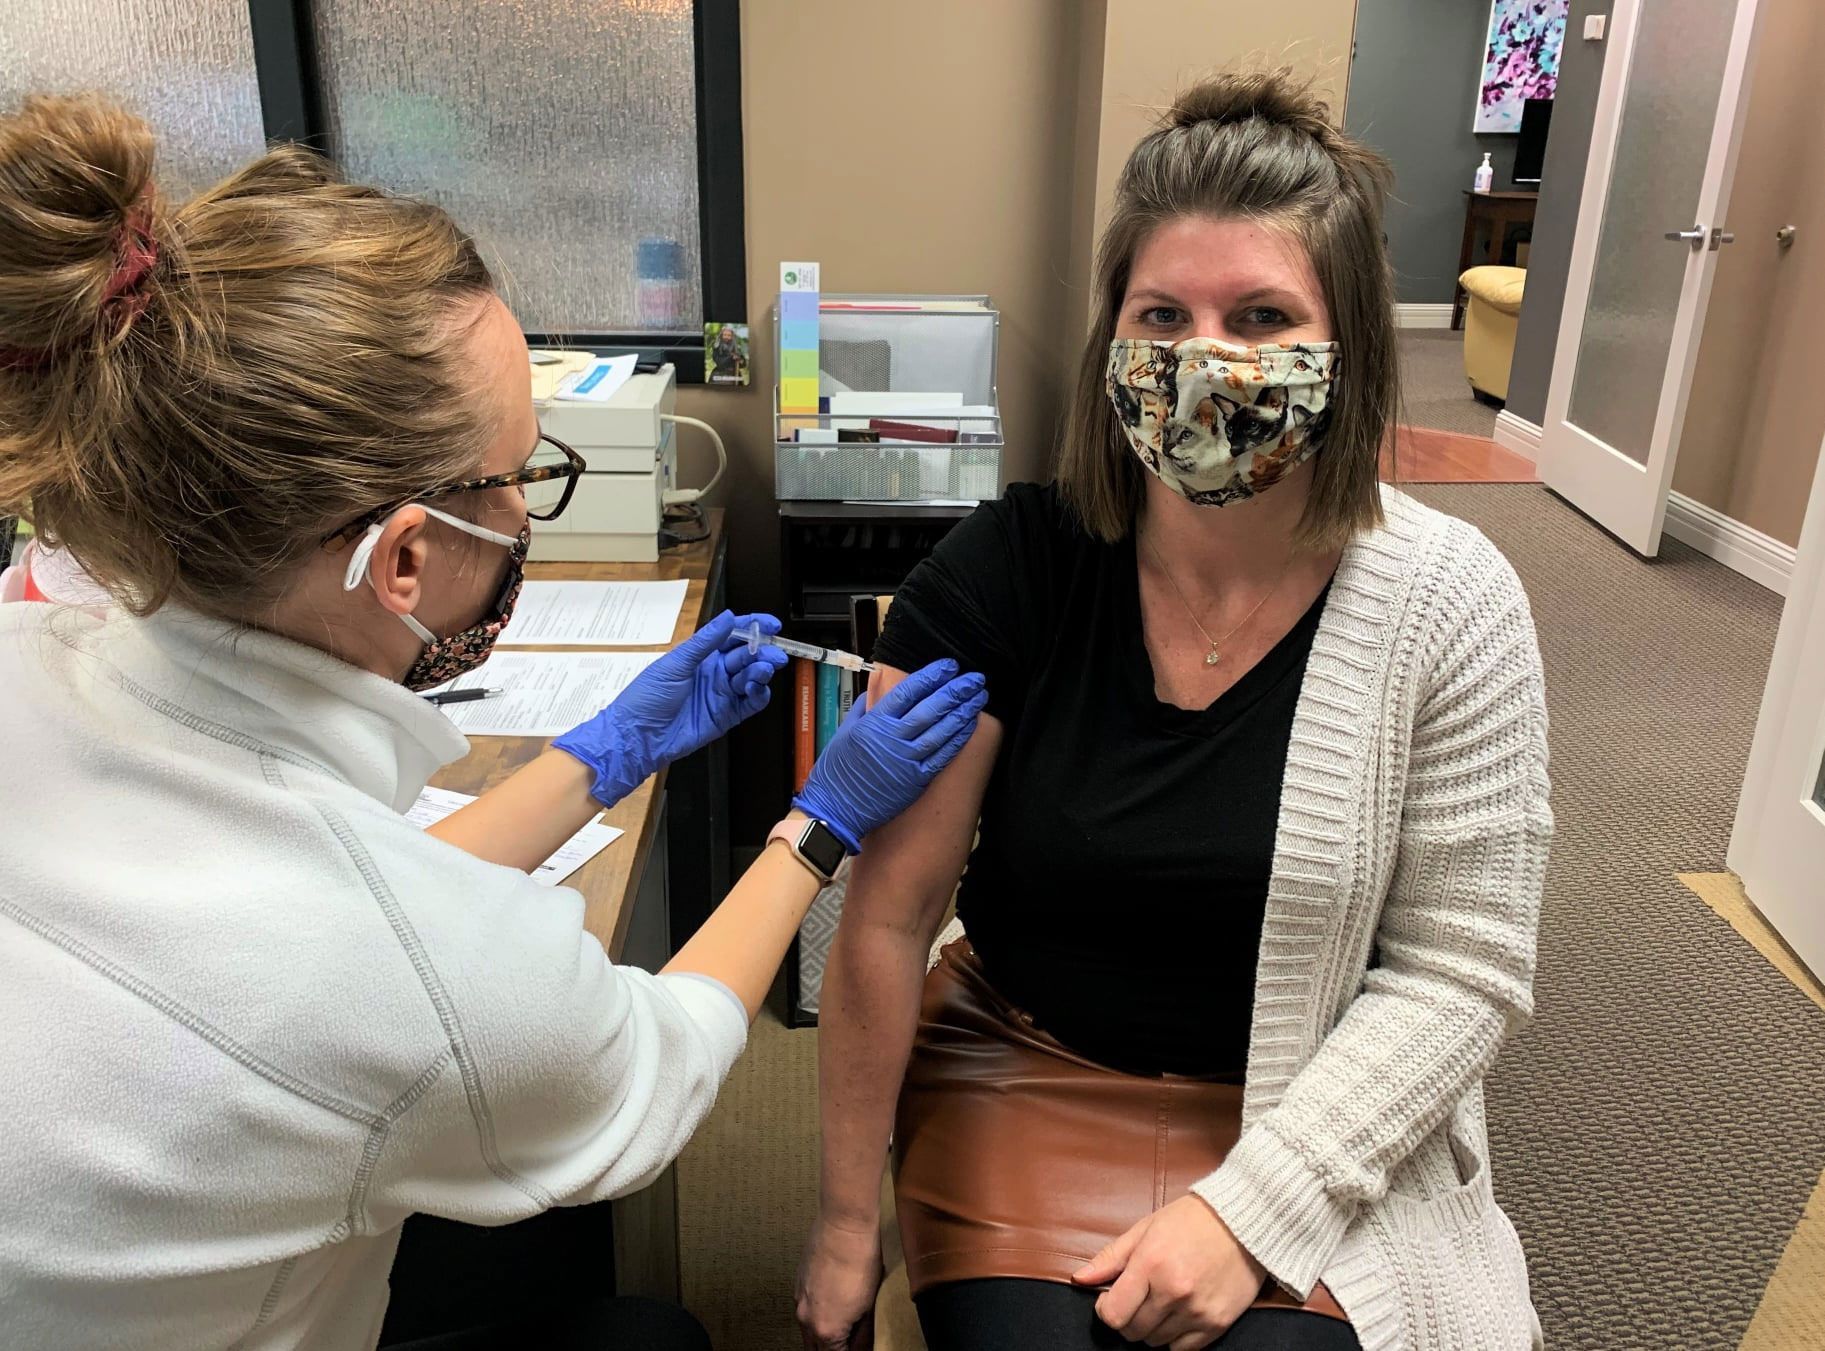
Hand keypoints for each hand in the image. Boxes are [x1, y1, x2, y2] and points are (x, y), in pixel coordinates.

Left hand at [553, 610, 786, 805]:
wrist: (639, 735)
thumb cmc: (649, 695)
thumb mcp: (676, 663)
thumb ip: (705, 642)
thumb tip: (729, 617)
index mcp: (702, 655)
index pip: (733, 636)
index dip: (754, 628)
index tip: (773, 625)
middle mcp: (715, 672)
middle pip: (747, 657)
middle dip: (763, 652)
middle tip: (774, 654)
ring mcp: (722, 694)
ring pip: (752, 678)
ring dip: (761, 672)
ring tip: (763, 671)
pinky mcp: (727, 716)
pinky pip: (750, 704)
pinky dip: (759, 695)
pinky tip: (757, 690)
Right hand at [791, 659, 986, 852]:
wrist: (834, 810)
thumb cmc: (836, 771)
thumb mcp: (844, 732)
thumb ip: (864, 708)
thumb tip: (879, 690)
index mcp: (874, 723)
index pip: (908, 692)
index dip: (931, 676)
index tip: (949, 666)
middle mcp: (892, 738)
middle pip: (930, 708)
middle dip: (955, 690)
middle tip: (975, 678)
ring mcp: (906, 760)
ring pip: (941, 730)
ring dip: (963, 712)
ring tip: (979, 697)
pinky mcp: (915, 781)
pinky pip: (941, 756)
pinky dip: (957, 740)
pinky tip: (969, 725)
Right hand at [796, 1212, 882, 1349]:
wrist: (843, 1226)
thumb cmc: (860, 1262)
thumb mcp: (868, 1306)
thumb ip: (863, 1335)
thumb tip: (862, 1347)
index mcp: (825, 1330)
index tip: (858, 1348)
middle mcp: (806, 1319)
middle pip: (816, 1349)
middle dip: (832, 1349)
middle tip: (848, 1341)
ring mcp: (798, 1300)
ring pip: (808, 1330)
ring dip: (822, 1333)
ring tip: (843, 1324)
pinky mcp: (797, 1283)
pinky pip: (804, 1309)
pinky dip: (816, 1313)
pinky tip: (833, 1302)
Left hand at [1071, 1195, 1268, 1349]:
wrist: (1244, 1222)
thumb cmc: (1191, 1220)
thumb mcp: (1145, 1229)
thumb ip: (1111, 1258)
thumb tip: (1080, 1279)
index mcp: (1151, 1264)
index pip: (1114, 1314)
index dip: (1106, 1310)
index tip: (1111, 1300)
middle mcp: (1174, 1291)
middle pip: (1133, 1331)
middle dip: (1129, 1318)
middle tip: (1139, 1298)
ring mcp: (1197, 1310)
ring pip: (1156, 1343)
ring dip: (1152, 1327)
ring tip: (1163, 1301)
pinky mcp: (1218, 1323)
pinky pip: (1184, 1350)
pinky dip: (1176, 1338)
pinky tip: (1179, 1314)